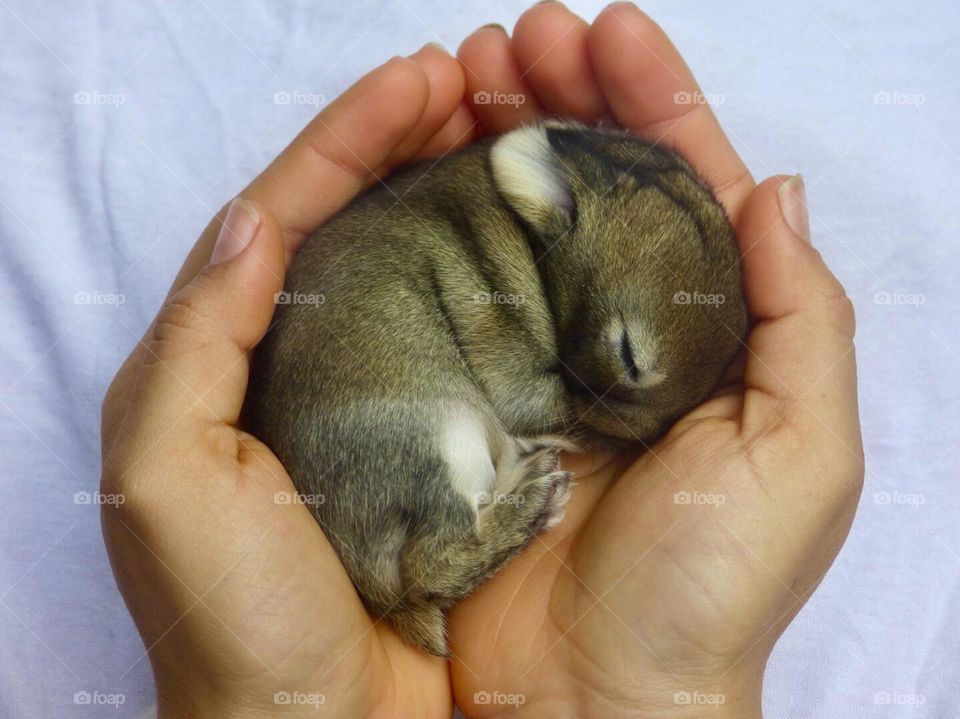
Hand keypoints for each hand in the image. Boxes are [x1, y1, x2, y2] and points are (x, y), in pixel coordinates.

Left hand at [100, 48, 477, 718]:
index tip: (418, 79)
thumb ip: (197, 339)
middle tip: (477, 81)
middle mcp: (307, 360)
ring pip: (419, 263)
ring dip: (458, 189)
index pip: (293, 212)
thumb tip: (257, 219)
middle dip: (411, 139)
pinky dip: (496, 275)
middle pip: (359, 219)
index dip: (351, 136)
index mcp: (233, 354)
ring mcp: (382, 393)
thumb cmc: (234, 620)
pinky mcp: (443, 434)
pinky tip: (534, 241)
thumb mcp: (168, 474)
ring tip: (508, 130)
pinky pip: (468, 332)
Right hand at [449, 4, 862, 717]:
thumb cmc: (709, 588)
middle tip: (518, 35)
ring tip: (469, 74)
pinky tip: (430, 166)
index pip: (685, 186)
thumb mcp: (803, 451)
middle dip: (565, 98)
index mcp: (710, 331)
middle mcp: (624, 331)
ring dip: (503, 138)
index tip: (608, 30)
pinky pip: (463, 287)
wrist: (599, 696)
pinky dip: (449, 220)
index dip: (652, 100)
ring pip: (525, 218)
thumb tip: (775, 190)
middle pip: (597, 185)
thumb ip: (804, 318)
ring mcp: (542, 356)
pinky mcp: (477, 390)